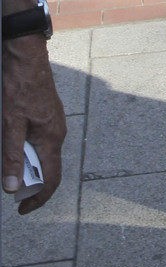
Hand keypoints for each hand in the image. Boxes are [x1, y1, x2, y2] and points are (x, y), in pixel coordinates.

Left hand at [2, 37, 66, 213]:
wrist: (27, 57)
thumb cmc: (19, 88)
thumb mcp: (10, 124)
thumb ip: (11, 156)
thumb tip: (11, 188)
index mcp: (51, 138)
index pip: (51, 178)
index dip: (38, 198)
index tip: (23, 209)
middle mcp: (57, 133)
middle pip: (47, 168)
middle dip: (29, 182)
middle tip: (8, 188)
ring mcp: (53, 124)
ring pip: (42, 154)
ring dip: (26, 165)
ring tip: (7, 165)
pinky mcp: (47, 116)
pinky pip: (40, 141)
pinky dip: (26, 151)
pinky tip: (13, 146)